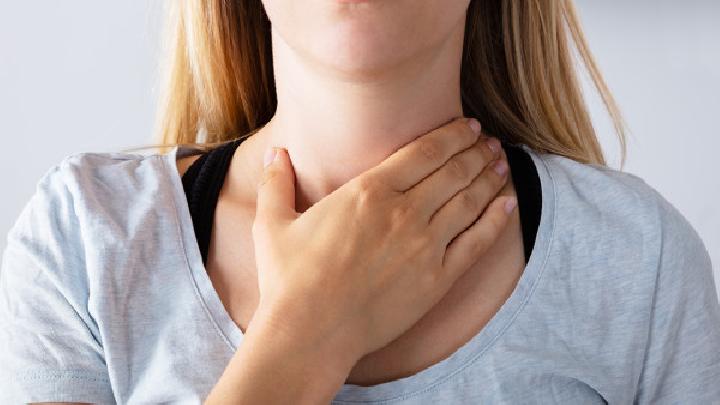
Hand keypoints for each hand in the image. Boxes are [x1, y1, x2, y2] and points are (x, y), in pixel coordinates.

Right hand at [250, 116, 513, 371]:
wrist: (310, 333)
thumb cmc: (289, 279)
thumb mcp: (273, 223)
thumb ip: (277, 182)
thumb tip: (275, 152)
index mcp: (368, 191)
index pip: (424, 151)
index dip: (452, 134)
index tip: (468, 126)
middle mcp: (403, 212)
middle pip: (453, 171)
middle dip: (476, 151)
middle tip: (489, 141)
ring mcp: (425, 245)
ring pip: (469, 200)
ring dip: (489, 177)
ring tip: (501, 163)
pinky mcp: (437, 279)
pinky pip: (477, 242)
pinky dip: (497, 219)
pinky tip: (509, 203)